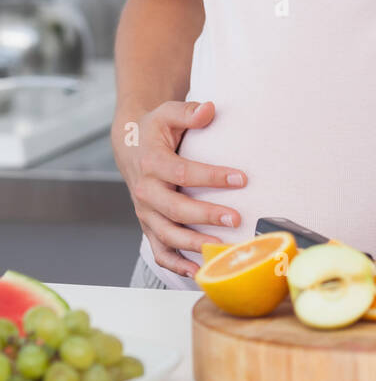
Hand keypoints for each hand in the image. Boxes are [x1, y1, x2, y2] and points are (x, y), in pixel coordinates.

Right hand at [113, 100, 245, 278]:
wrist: (131, 145)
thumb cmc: (155, 129)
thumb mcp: (168, 113)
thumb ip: (189, 112)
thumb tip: (209, 109)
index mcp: (151, 162)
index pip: (182, 172)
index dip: (211, 177)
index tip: (241, 179)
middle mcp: (145, 190)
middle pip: (174, 209)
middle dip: (205, 216)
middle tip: (235, 218)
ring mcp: (145, 212)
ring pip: (166, 235)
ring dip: (193, 245)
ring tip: (221, 248)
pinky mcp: (148, 225)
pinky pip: (159, 250)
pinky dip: (175, 265)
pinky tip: (198, 271)